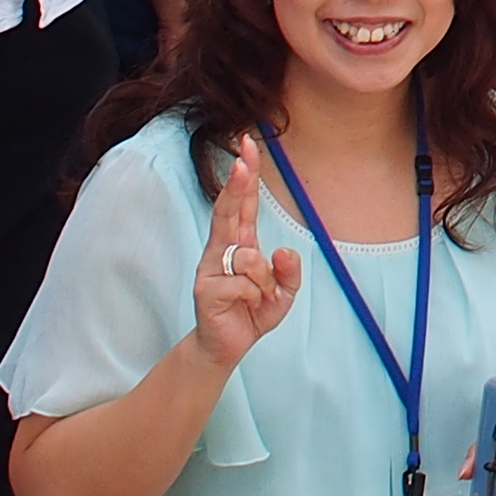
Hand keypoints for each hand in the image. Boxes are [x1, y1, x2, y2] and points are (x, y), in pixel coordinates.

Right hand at [188, 152, 301, 368]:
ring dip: (264, 281)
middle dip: (236, 185)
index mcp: (240, 244)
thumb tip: (284, 251)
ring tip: (259, 298)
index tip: (246, 148)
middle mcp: (222, 251)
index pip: (243, 204)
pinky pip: (244, 283)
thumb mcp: (283, 294)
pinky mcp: (206, 290)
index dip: (245, 176)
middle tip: (242, 160)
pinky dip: (256, 297)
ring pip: (249, 257)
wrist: (225, 348)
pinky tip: (246, 307)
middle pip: (228, 211)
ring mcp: (210, 269)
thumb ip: (289, 272)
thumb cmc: (252, 313)